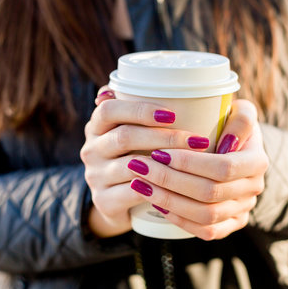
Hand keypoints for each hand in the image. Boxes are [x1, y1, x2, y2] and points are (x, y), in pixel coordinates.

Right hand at [81, 87, 210, 237]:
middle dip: (164, 137)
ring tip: (194, 163)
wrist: (117, 204)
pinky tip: (178, 186)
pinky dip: (157, 188)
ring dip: (166, 164)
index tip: (172, 114)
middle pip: (124, 136)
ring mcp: (95, 176)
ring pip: (131, 166)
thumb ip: (141, 113)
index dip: (140, 110)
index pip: (109, 110)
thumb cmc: (134, 158)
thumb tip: (161, 84)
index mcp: (97, 126)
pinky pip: (132, 193)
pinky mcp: (104, 201)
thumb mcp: (132, 134)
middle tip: (196, 140)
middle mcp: (91, 149)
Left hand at [126, 99, 268, 240]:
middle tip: (140, 166)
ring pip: (205, 215)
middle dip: (170, 180)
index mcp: (258, 161)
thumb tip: (225, 142)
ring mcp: (243, 210)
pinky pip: (207, 231)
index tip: (159, 152)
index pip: (223, 167)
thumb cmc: (229, 124)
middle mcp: (254, 189)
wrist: (237, 150)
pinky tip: (156, 204)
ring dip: (169, 200)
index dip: (189, 163)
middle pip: (209, 193)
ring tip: (141, 184)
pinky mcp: (231, 224)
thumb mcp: (240, 111)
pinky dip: (180, 219)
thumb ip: (241, 118)